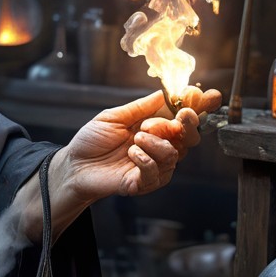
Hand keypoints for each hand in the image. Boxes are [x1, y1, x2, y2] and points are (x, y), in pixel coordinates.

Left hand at [62, 85, 221, 202]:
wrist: (73, 165)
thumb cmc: (92, 141)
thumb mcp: (115, 116)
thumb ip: (140, 107)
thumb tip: (164, 93)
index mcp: (155, 128)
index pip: (183, 118)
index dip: (198, 106)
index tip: (202, 95)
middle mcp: (159, 147)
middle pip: (191, 137)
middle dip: (189, 123)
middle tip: (181, 114)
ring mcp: (154, 166)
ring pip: (175, 154)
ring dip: (158, 141)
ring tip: (137, 137)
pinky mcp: (143, 183)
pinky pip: (156, 171)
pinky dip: (145, 158)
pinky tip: (131, 153)